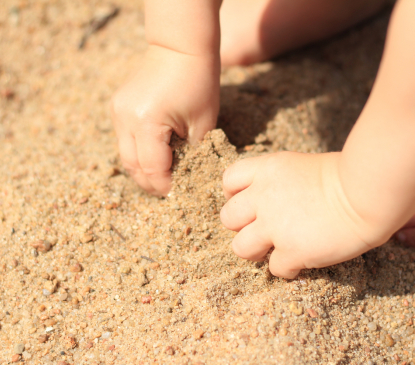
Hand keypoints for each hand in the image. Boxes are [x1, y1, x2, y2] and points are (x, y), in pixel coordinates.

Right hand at [111, 46, 219, 195]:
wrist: (179, 47)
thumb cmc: (198, 82)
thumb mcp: (202, 124)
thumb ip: (191, 154)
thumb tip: (185, 177)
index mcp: (147, 123)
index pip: (152, 169)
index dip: (165, 185)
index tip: (178, 192)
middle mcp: (125, 119)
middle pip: (132, 166)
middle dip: (151, 183)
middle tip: (168, 190)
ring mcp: (117, 112)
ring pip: (125, 155)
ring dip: (143, 169)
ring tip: (162, 176)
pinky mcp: (117, 108)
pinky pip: (125, 140)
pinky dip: (139, 153)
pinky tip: (155, 155)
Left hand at [221, 152, 383, 278]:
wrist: (368, 192)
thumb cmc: (346, 175)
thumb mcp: (301, 165)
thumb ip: (277, 182)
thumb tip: (268, 200)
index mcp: (267, 170)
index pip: (228, 180)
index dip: (234, 195)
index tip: (249, 203)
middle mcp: (263, 196)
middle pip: (227, 218)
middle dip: (241, 227)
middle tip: (262, 229)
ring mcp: (274, 225)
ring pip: (240, 248)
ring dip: (256, 251)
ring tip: (276, 249)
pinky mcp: (292, 251)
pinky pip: (275, 268)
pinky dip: (288, 268)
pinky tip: (303, 260)